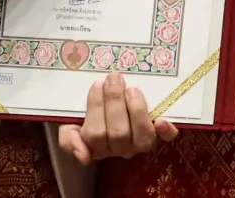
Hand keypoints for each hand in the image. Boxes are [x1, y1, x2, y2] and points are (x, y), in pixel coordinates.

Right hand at [58, 71, 178, 164]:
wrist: (110, 106)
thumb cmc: (88, 115)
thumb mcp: (70, 125)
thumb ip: (68, 139)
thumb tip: (83, 156)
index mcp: (97, 146)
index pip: (95, 134)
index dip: (96, 109)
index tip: (97, 84)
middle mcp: (121, 148)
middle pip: (118, 133)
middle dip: (115, 102)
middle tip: (113, 78)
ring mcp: (140, 143)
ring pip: (141, 136)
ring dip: (136, 111)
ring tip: (131, 89)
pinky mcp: (160, 135)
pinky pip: (166, 138)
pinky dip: (166, 131)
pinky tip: (161, 120)